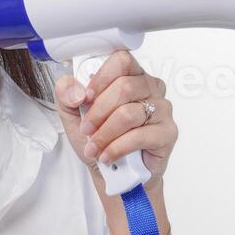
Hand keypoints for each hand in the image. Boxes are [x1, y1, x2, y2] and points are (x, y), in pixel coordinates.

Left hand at [53, 49, 176, 189]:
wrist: (113, 175)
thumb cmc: (99, 140)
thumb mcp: (73, 115)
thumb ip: (67, 94)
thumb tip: (77, 91)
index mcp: (130, 76)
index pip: (121, 60)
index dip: (100, 78)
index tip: (86, 97)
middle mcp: (149, 88)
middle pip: (124, 87)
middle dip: (98, 112)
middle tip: (86, 130)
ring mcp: (162, 109)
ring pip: (129, 113)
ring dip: (105, 134)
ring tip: (94, 147)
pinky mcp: (167, 132)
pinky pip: (139, 136)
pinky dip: (117, 148)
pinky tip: (108, 155)